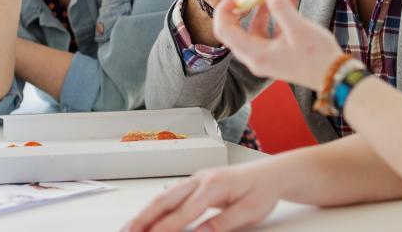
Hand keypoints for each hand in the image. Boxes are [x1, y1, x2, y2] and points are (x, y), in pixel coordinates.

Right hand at [123, 163, 281, 231]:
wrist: (272, 174)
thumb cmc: (262, 191)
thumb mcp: (249, 212)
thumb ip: (222, 223)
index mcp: (215, 185)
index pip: (184, 212)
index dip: (165, 229)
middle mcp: (201, 179)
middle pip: (165, 200)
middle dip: (143, 218)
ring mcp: (196, 180)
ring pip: (163, 197)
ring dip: (144, 213)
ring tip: (129, 229)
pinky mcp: (194, 184)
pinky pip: (169, 196)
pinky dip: (154, 208)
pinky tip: (145, 218)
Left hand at [214, 0, 342, 90]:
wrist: (336, 77)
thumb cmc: (316, 56)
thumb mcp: (297, 27)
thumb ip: (280, 5)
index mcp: (256, 54)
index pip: (225, 31)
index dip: (224, 11)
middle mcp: (257, 58)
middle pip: (237, 31)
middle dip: (246, 7)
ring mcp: (268, 57)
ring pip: (255, 30)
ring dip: (263, 10)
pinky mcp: (279, 55)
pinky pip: (270, 33)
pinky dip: (276, 18)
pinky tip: (289, 0)